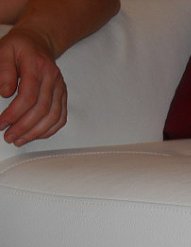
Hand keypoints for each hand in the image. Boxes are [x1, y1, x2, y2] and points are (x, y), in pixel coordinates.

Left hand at [0, 27, 66, 145]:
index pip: (29, 96)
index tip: (1, 124)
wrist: (38, 42)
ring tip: (20, 140)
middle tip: (9, 136)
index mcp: (37, 67)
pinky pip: (61, 118)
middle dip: (24, 127)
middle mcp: (52, 79)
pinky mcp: (63, 96)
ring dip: (36, 132)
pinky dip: (49, 130)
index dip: (15, 113)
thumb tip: (5, 93)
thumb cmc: (19, 47)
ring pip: (53, 117)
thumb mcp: (3, 50)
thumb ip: (3, 71)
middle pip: (42, 110)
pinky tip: (36, 135)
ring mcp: (60, 88)